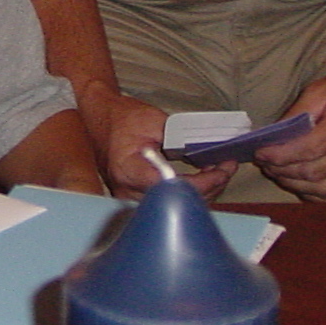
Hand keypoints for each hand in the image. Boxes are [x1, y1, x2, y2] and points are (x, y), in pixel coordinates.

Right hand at [77, 80, 231, 200]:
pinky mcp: (137, 199)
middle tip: (227, 167)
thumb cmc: (122, 117)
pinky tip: (203, 179)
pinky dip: (190, 193)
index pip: (173, 187)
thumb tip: (210, 151)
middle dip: (209, 187)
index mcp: (128, 169)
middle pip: (178, 202)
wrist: (98, 119)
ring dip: (202, 191)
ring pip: (176, 206)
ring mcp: (130, 198)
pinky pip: (169, 202)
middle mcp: (127, 190)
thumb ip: (180, 140)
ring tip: (218, 170)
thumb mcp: (153, 120)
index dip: (203, 182)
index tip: (221, 169)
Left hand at [256, 60, 325, 201]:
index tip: (260, 153)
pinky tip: (302, 185)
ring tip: (280, 174)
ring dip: (296, 185)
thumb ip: (297, 114)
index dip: (280, 155)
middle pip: (314, 172)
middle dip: (283, 171)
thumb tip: (273, 137)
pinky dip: (318, 196)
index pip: (309, 149)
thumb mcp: (321, 89)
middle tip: (266, 163)